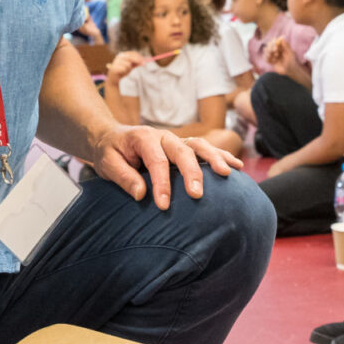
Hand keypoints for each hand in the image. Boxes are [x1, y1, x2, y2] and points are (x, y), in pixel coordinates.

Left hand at [89, 124, 232, 209]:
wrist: (111, 138)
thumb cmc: (110, 152)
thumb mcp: (108, 163)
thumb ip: (123, 177)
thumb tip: (141, 194)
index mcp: (144, 138)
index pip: (156, 161)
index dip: (161, 184)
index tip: (164, 206)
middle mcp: (164, 137)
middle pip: (182, 151)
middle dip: (192, 172)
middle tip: (197, 194)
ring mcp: (176, 141)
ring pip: (199, 146)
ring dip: (214, 159)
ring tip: (227, 173)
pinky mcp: (184, 147)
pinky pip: (205, 150)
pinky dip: (221, 156)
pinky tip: (236, 166)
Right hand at [107, 50, 145, 82]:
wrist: (113, 79)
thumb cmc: (122, 72)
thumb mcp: (131, 67)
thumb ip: (136, 64)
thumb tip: (144, 62)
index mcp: (123, 55)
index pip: (132, 53)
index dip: (139, 56)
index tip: (144, 61)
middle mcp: (119, 57)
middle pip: (131, 57)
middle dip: (138, 61)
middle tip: (143, 64)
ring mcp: (116, 62)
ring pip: (128, 64)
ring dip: (128, 69)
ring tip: (125, 71)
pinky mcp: (114, 68)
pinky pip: (124, 69)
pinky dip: (124, 72)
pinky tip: (121, 73)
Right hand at [262, 37, 293, 74]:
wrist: (292, 71)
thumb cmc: (293, 61)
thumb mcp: (291, 53)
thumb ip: (286, 45)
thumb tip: (282, 37)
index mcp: (282, 47)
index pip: (275, 42)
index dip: (274, 43)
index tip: (276, 46)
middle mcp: (277, 51)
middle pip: (269, 46)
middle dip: (270, 48)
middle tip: (276, 52)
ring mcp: (274, 56)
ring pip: (266, 52)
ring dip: (268, 53)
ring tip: (275, 58)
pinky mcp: (272, 62)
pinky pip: (266, 59)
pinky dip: (267, 59)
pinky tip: (273, 61)